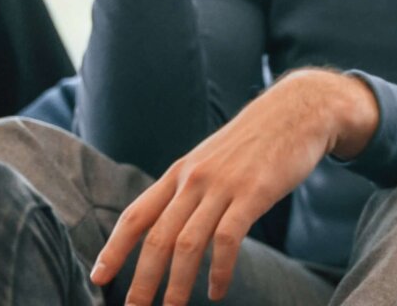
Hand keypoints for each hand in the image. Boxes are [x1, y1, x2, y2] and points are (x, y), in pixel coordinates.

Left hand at [90, 70, 374, 305]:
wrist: (298, 109)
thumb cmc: (256, 141)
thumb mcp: (213, 160)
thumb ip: (191, 190)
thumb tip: (173, 228)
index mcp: (180, 173)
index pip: (136, 215)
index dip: (114, 248)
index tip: (98, 277)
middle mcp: (194, 179)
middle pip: (157, 237)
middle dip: (142, 279)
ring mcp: (222, 186)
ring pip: (187, 244)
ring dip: (177, 284)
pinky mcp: (253, 193)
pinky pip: (227, 240)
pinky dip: (220, 271)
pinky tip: (217, 290)